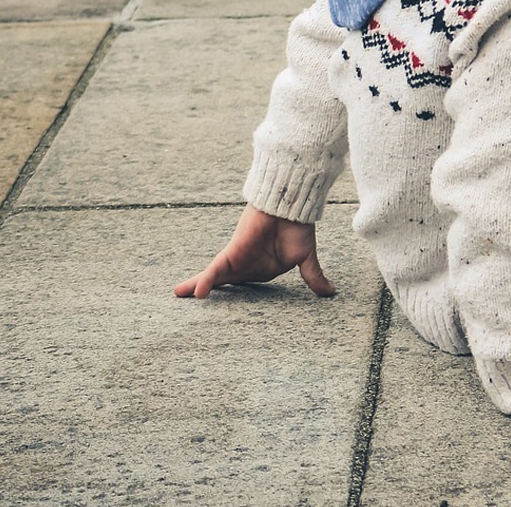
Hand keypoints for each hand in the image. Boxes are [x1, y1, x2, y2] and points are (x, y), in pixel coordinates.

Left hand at [173, 205, 335, 297]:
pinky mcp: (233, 252)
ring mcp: (238, 259)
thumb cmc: (298, 225)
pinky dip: (207, 280)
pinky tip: (197, 293)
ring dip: (197, 286)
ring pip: (214, 277)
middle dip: (203, 288)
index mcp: (261, 269)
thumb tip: (331, 292)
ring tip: (179, 294)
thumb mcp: (305, 258)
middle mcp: (246, 265)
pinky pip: (217, 270)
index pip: (242, 286)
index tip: (219, 307)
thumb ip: (313, 277)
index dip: (230, 295)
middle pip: (221, 281)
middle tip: (184, 296)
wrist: (291, 203)